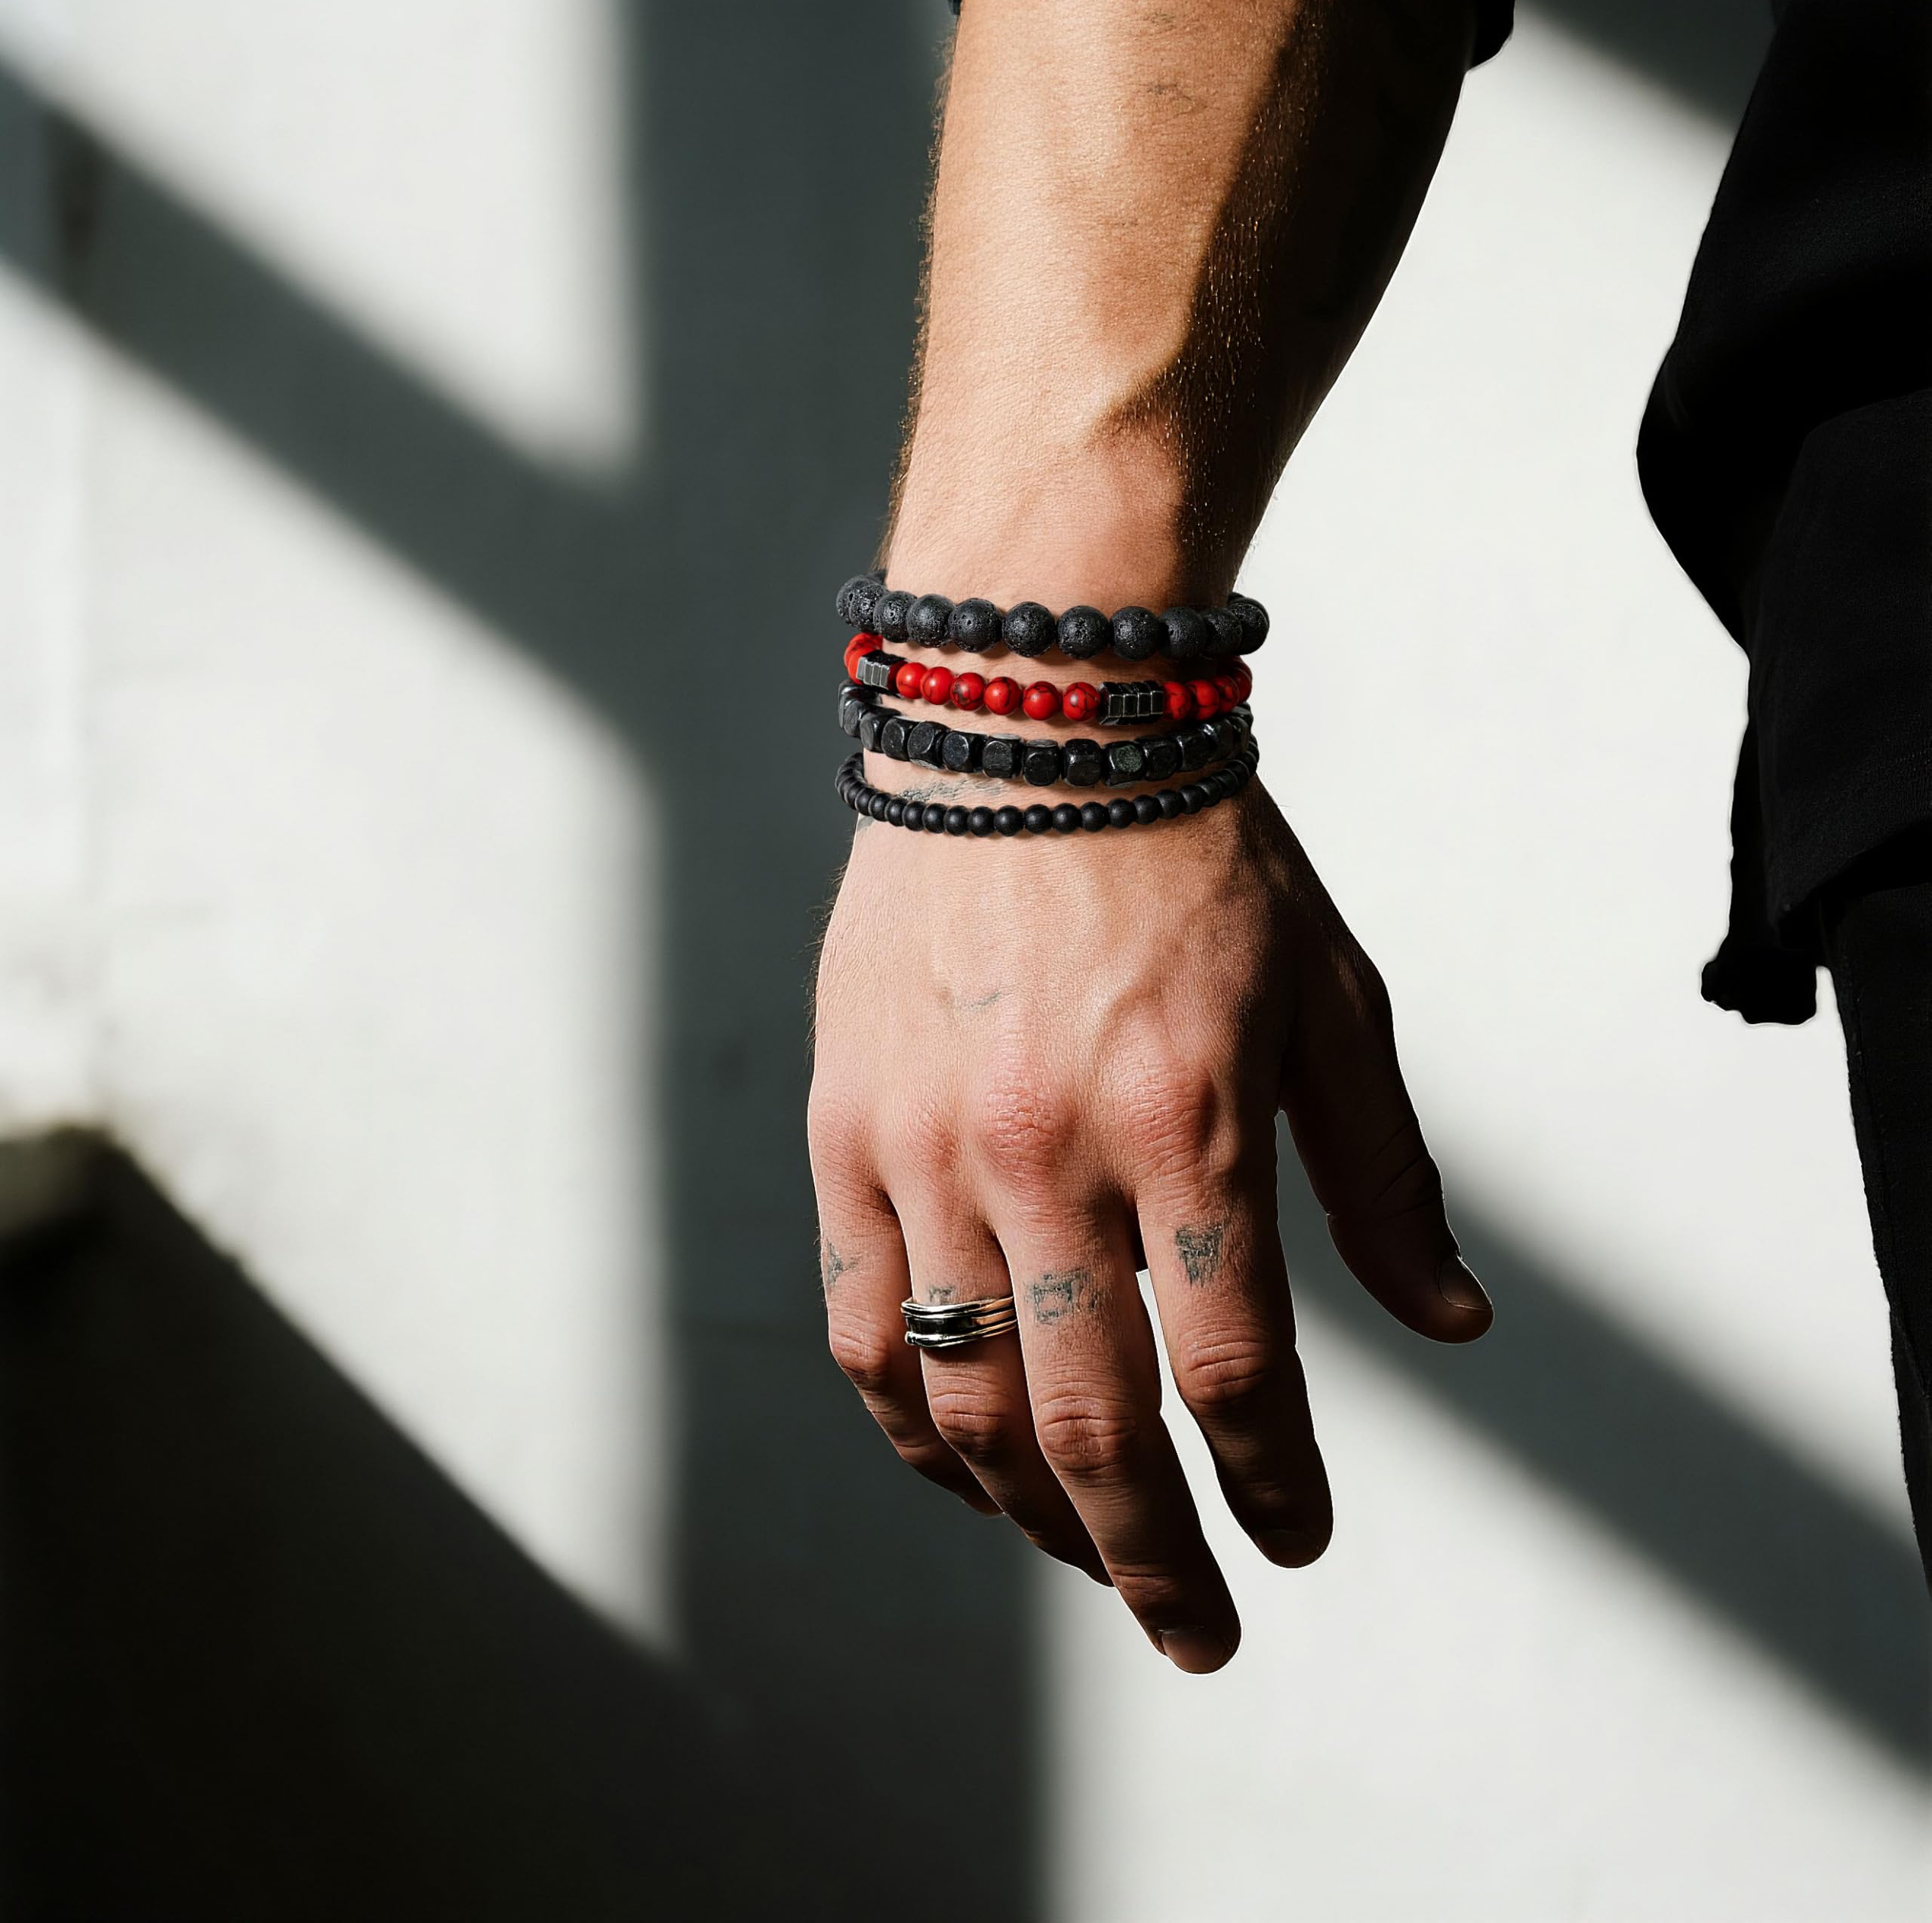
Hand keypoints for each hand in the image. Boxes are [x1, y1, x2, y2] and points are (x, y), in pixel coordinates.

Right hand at [809, 778, 1491, 1672]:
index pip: (1234, 1375)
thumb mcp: (1332, 1003)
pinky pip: (865, 1327)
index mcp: (1186, 1123)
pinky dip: (913, 1426)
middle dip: (1155, 1561)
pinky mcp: (845, 1134)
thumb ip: (1383, 1177)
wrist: (1031, 734)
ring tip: (1088, 1558)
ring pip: (968, 1400)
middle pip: (1093, 1427)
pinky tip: (963, 1465)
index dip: (1275, 1488)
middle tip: (1199, 1633)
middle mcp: (1045, 1155)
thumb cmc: (1198, 864)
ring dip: (1036, 1515)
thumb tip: (1450, 1324)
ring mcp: (927, 1151)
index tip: (1296, 1539)